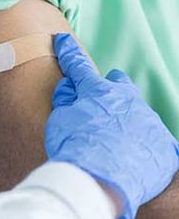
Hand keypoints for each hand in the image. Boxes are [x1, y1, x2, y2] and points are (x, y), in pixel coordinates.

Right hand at [46, 34, 178, 218]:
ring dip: (124, 119)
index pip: (79, 67)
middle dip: (109, 88)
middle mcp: (127, 99)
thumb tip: (67, 87)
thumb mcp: (59, 121)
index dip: (68, 54)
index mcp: (98, 92)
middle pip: (119, 84)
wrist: (101, 182)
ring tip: (112, 140)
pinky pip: (152, 138)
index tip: (63, 41)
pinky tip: (130, 156)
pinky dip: (140, 143)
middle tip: (98, 104)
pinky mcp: (164, 144)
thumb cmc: (75, 149)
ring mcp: (148, 120)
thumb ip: (64, 101)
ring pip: (136, 111)